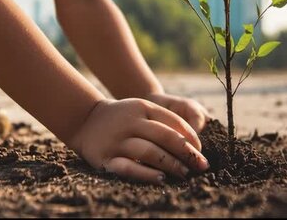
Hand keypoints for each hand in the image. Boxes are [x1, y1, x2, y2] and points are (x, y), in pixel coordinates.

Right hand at [68, 99, 209, 183]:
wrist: (85, 119)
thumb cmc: (123, 117)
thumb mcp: (142, 109)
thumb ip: (165, 120)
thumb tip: (193, 142)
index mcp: (143, 107)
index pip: (173, 121)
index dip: (190, 137)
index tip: (200, 150)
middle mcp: (131, 122)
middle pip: (165, 137)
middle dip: (187, 153)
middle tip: (200, 165)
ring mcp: (118, 140)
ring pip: (150, 152)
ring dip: (171, 164)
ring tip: (185, 173)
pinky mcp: (106, 158)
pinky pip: (129, 167)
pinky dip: (146, 174)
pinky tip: (161, 178)